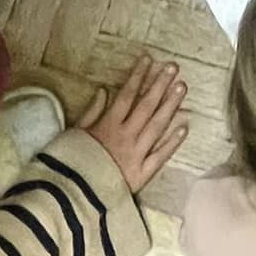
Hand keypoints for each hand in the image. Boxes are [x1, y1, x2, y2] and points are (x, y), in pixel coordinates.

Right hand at [79, 56, 188, 193]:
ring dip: (171, 106)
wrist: (72, 196)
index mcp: (108, 124)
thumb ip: (91, 112)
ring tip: (182, 87)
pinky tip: (184, 126)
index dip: (139, 75)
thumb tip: (103, 90)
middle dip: (160, 84)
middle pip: (147, 106)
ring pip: (157, 126)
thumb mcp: (75, 133)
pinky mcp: (143, 174)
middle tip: (174, 67)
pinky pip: (161, 155)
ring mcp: (136, 154)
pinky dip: (173, 141)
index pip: (127, 94)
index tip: (149, 59)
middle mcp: (126, 136)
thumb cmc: (70, 163)